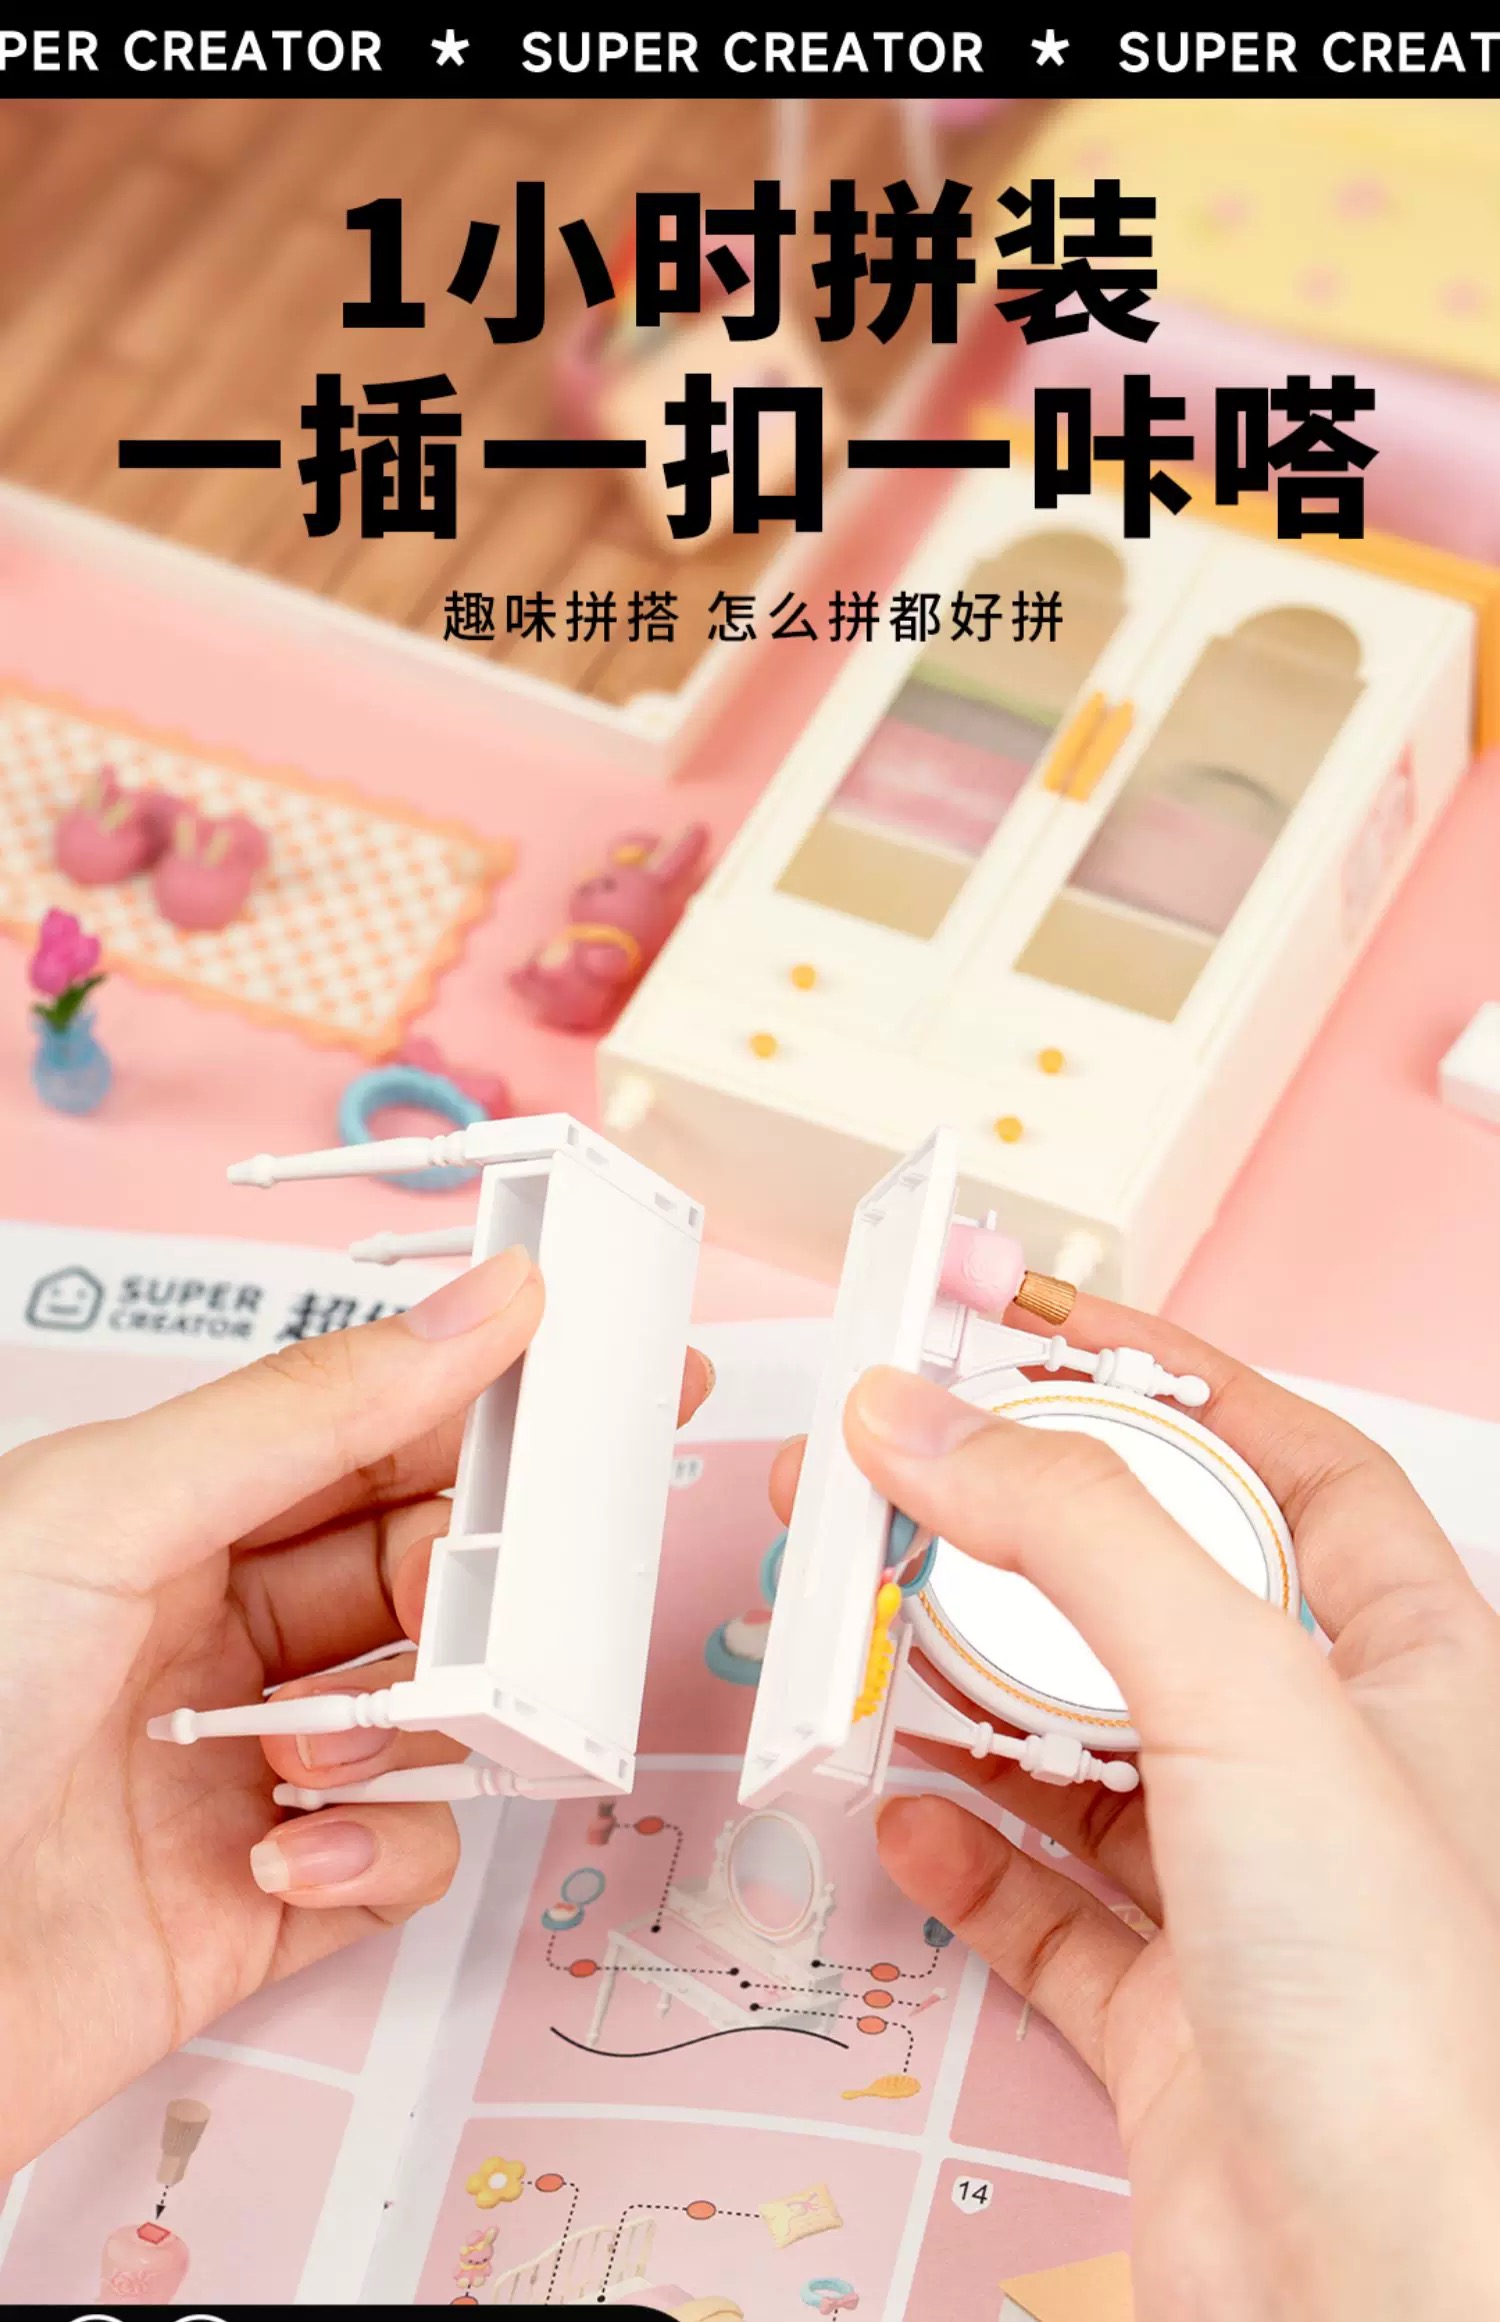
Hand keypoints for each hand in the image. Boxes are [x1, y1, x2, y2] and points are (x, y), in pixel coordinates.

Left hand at [0, 1246, 710, 2168]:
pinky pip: (405, 1855)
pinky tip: (295, 1855)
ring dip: (416, 1728)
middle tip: (482, 1598)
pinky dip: (382, 1853)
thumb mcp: (111, 1515)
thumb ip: (310, 1410)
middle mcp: (210, 1634)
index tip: (604, 1382)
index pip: (366, 1433)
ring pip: (434, 1712)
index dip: (485, 1404)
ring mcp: (243, 1767)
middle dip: (469, 1582)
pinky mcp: (268, 1901)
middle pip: (419, 1570)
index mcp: (166, 1518)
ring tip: (316, 1754)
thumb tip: (483, 1308)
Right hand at [771, 1297, 1499, 2321]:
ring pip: (1093, 1757)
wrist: (1390, 2306)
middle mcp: (1342, 1777)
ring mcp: (1260, 1905)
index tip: (1046, 1334)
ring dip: (975, 1700)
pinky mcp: (1181, 2025)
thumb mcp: (1243, 1697)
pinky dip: (970, 1857)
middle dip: (1025, 1544)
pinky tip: (905, 1820)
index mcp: (1415, 1669)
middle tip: (893, 1484)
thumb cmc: (1403, 2012)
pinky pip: (1052, 1909)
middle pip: (1163, 1605)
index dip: (1179, 1388)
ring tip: (868, 1641)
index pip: (1299, 1469)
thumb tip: (922, 1417)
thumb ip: (1077, 1535)